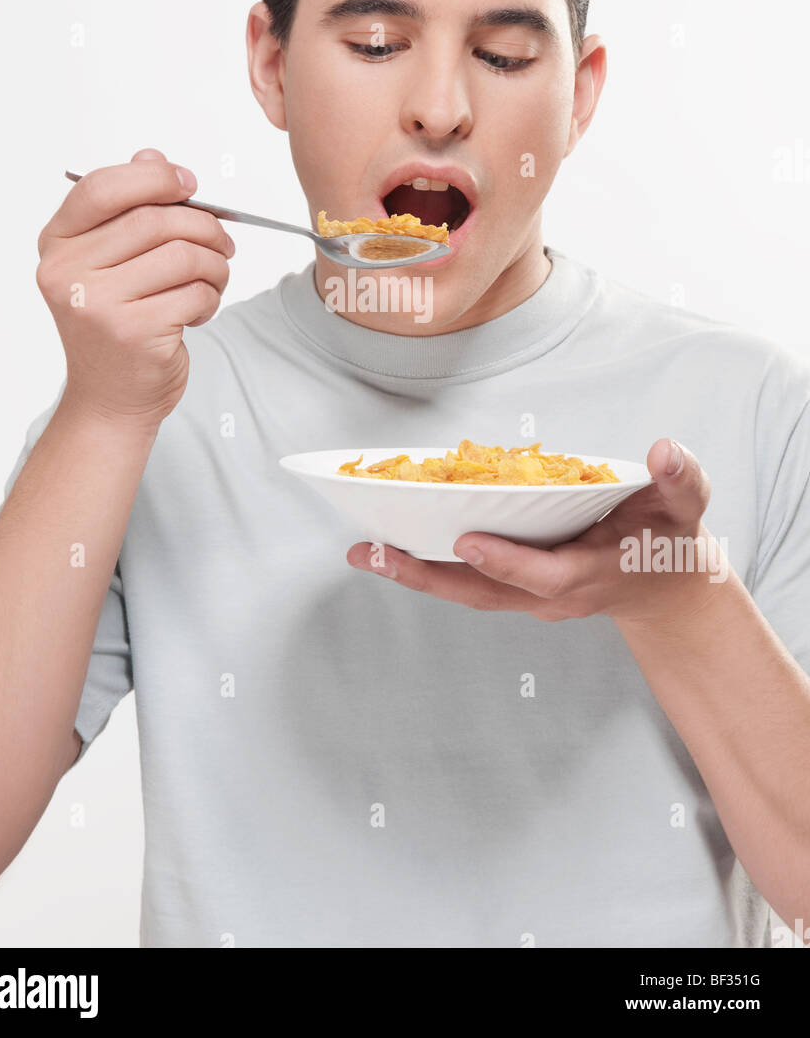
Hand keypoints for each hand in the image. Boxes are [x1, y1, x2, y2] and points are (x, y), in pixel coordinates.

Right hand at [36, 147, 234, 431]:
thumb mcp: (110, 263)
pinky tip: (199, 311)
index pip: (103, 187)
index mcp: (57, 244)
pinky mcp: (133, 332)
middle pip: (155, 220)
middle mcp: (68, 272)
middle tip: (223, 244)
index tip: (189, 185)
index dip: (154, 178)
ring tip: (212, 281)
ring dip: (214, 266)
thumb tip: (152, 157)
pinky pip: (194, 292)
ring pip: (183, 255)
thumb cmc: (116, 326)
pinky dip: (210, 298)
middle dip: (204, 228)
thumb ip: (128, 208)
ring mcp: (98, 304)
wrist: (110, 399)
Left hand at [347, 439, 731, 628]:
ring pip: (465, 592)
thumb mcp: (685, 507)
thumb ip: (680, 479)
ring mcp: (528, 597)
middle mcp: (550, 595)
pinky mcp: (513, 587)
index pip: (543, 575)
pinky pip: (463, 581)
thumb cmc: (670, 541)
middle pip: (482, 593)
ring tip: (363, 551)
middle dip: (427, 577)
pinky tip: (387, 544)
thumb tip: (664, 451)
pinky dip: (425, 567)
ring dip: (413, 574)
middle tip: (373, 554)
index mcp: (589, 575)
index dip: (506, 561)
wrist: (664, 589)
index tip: (466, 540)